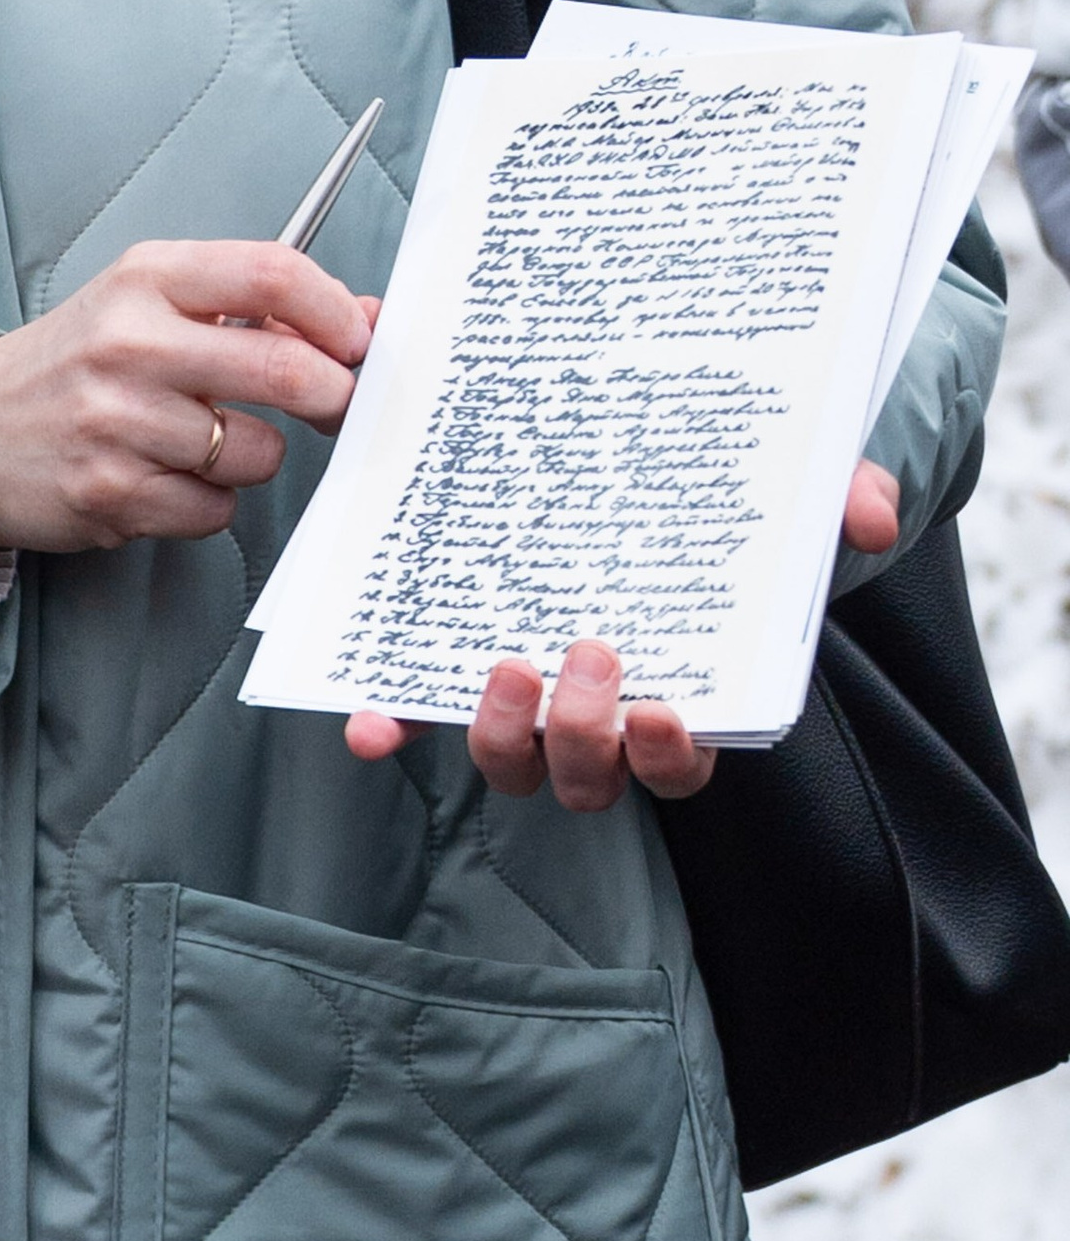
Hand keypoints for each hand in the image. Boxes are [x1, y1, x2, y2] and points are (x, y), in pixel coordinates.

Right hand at [0, 243, 375, 554]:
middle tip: (335, 403)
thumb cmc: (77, 363)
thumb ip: (252, 308)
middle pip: (284, 369)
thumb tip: (364, 319)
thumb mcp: (150, 304)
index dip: (336, 312)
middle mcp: (129, 343)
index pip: (272, 274)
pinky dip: (207, 502)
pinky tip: (165, 478)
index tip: (359, 339)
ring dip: (250, 456)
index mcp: (146, 278)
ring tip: (200, 442)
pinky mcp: (111, 492)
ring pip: (256, 452)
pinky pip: (216, 510)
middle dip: (333, 394)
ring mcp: (118, 422)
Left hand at [340, 460, 904, 805]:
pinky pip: (421, 716)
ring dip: (502, 735)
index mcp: (679, 698)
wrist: (633, 463)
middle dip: (588, 738)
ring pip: (513, 763)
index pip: (679, 765)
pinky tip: (370, 722)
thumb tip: (869, 514)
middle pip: (589, 776)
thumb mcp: (782, 494)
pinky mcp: (458, 668)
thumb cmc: (714, 508)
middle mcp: (599, 717)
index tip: (660, 711)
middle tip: (590, 659)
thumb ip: (836, 499)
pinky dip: (396, 726)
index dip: (666, 757)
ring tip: (504, 666)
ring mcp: (528, 700)